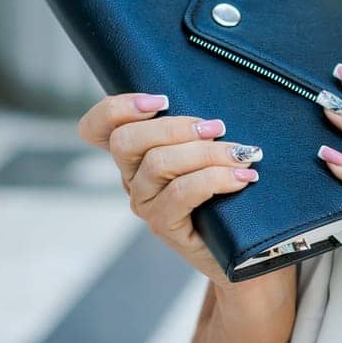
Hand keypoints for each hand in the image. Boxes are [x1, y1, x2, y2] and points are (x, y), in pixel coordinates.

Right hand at [76, 91, 289, 302]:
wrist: (244, 248)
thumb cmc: (228, 189)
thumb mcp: (208, 150)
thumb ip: (197, 127)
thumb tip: (217, 95)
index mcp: (136, 152)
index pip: (97, 128)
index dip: (115, 109)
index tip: (159, 101)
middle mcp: (131, 177)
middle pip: (126, 141)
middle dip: (174, 126)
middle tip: (217, 127)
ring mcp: (145, 203)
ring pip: (159, 163)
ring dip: (207, 152)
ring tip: (243, 154)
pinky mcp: (164, 226)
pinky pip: (182, 193)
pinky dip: (216, 178)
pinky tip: (243, 177)